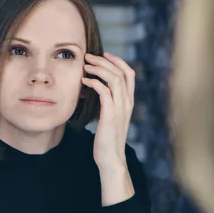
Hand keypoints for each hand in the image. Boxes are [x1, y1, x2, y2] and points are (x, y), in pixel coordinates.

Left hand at [82, 52, 134, 170]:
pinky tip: (84, 81)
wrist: (111, 158)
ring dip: (99, 68)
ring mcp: (120, 108)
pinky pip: (104, 91)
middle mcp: (127, 102)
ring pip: (114, 78)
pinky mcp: (110, 115)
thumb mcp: (110, 117)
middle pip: (121, 72)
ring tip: (85, 65)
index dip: (117, 61)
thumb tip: (96, 90)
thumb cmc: (107, 139)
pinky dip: (94, 83)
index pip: (129, 73)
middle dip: (105, 60)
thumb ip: (108, 103)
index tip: (103, 55)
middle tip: (89, 56)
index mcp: (129, 101)